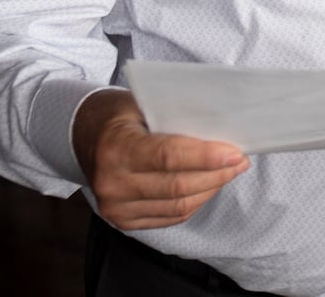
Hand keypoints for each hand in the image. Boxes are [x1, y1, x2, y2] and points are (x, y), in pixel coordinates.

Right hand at [73, 88, 248, 230]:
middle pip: (177, 186)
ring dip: (211, 188)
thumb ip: (175, 115)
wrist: (85, 137)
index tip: (235, 152)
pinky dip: (195, 201)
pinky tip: (208, 185)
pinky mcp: (123, 221)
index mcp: (115, 148)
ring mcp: (116, 207)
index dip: (206, 157)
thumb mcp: (143, 103)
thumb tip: (221, 125)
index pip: (168, 156)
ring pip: (178, 205)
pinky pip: (170, 216)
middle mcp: (112, 183)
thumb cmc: (120, 115)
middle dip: (217, 174)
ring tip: (229, 171)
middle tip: (240, 160)